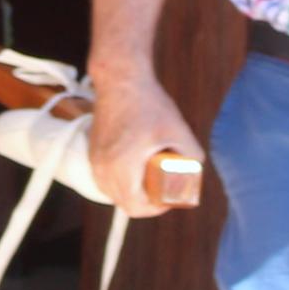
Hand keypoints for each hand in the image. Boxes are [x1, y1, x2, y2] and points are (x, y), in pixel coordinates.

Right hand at [87, 73, 206, 220]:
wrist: (121, 80)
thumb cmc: (148, 103)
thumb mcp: (178, 130)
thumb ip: (192, 154)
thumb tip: (196, 170)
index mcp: (123, 168)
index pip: (135, 207)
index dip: (155, 210)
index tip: (168, 200)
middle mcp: (104, 168)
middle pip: (123, 202)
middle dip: (144, 203)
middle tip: (162, 193)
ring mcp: (95, 159)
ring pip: (111, 192)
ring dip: (129, 193)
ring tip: (148, 183)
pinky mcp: (92, 150)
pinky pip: (104, 178)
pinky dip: (118, 181)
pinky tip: (133, 172)